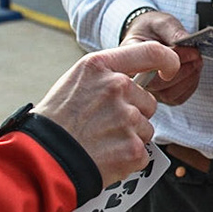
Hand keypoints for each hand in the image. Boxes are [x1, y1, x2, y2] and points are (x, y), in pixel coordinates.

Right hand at [34, 41, 178, 185]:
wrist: (42, 159)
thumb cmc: (54, 123)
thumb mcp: (73, 83)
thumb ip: (105, 77)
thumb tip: (130, 81)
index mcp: (100, 67)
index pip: (151, 51)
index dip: (167, 61)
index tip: (169, 70)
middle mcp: (117, 87)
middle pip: (147, 102)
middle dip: (134, 115)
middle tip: (105, 126)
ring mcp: (127, 118)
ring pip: (145, 129)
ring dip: (129, 138)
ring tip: (101, 143)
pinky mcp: (132, 148)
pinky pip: (142, 153)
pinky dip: (128, 159)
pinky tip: (105, 157)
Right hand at [121, 9, 203, 104]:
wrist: (151, 36)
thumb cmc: (152, 29)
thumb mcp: (160, 22)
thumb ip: (171, 30)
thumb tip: (184, 40)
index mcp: (126, 59)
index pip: (144, 69)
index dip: (166, 62)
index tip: (182, 49)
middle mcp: (134, 80)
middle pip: (158, 85)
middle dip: (182, 68)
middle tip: (196, 54)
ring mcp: (147, 92)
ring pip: (170, 94)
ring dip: (189, 77)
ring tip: (197, 59)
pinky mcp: (162, 97)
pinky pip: (178, 98)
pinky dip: (190, 84)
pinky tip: (194, 70)